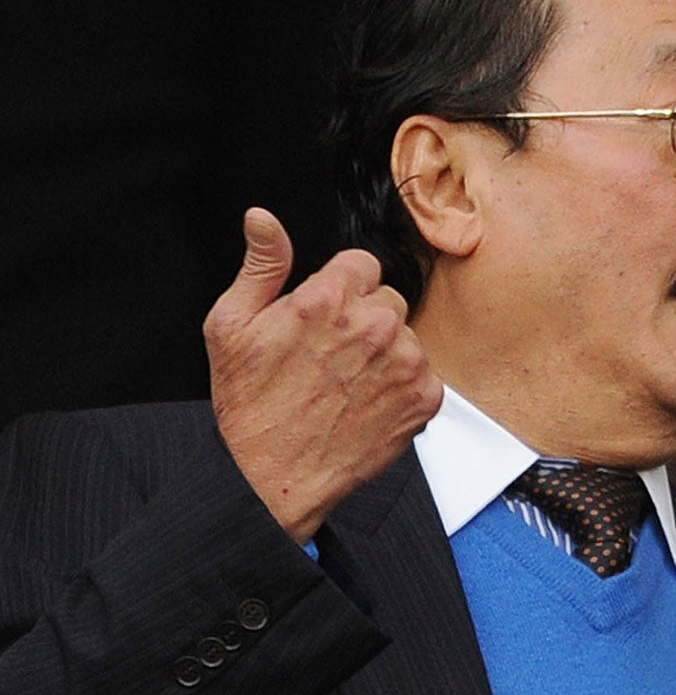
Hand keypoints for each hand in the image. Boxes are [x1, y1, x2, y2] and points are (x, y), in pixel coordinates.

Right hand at [205, 208, 441, 541]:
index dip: (341, 289)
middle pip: (387, 299)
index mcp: (327, 299)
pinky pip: (423, 373)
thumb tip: (263, 220)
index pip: (362, 264)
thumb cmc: (250, 404)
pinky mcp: (425, 397)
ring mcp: (404, 362)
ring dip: (384, 353)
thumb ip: (260, 266)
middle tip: (329, 356)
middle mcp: (373, 325)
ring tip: (345, 384)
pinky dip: (401, 386)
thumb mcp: (231, 325)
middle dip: (363, 319)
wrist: (274, 474)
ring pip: (406, 336)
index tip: (324, 316)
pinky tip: (366, 402)